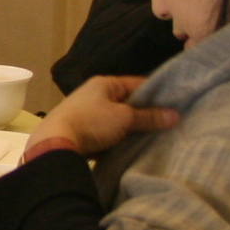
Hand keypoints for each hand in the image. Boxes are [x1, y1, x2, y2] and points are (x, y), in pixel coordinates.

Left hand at [29, 74, 178, 157]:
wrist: (55, 142)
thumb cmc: (91, 122)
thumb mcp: (124, 118)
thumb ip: (149, 117)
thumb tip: (175, 115)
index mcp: (104, 83)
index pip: (137, 83)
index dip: (156, 93)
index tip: (175, 104)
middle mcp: (94, 94)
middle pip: (127, 102)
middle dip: (145, 112)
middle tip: (168, 122)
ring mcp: (87, 112)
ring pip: (118, 118)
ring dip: (132, 127)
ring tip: (155, 135)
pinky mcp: (82, 130)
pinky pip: (108, 132)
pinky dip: (119, 137)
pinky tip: (133, 145)